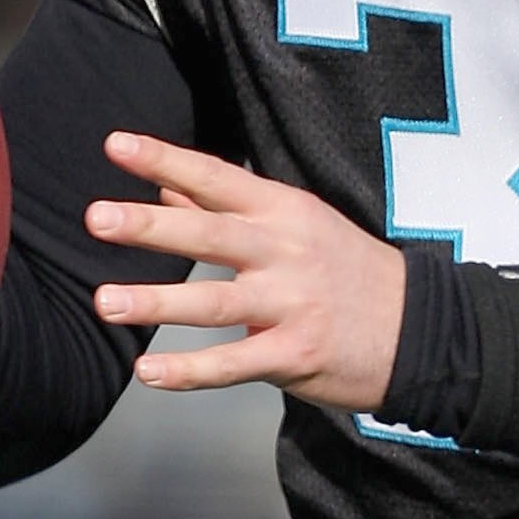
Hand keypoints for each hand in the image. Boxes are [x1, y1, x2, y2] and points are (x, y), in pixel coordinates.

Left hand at [86, 136, 405, 411]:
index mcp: (284, 212)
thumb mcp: (297, 224)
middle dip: (151, 227)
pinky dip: (189, 372)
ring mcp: (292, 304)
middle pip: (211, 235)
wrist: (421, 329)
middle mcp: (286, 252)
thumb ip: (228, 209)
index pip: (217, 179)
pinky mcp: (296, 354)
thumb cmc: (347, 271)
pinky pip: (234, 364)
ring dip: (157, 303)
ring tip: (104, 303)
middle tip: (97, 218)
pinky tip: (148, 373)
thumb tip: (165, 187)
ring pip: (215, 303)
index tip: (116, 145)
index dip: (165, 161)